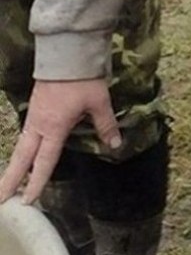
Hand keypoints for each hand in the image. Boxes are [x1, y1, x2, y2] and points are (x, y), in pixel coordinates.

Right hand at [0, 78, 119, 203]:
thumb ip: (106, 125)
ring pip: (21, 148)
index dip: (36, 182)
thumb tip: (115, 144)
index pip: (44, 162)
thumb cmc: (82, 80)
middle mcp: (38, 126)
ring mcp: (33, 117)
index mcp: (54, 128)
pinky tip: (22, 158)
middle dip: (10, 180)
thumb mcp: (99, 103)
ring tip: (5, 185)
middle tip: (0, 200)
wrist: (65, 54)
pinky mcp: (34, 109)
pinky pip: (25, 136)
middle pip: (22, 159)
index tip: (27, 200)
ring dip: (13, 167)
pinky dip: (21, 151)